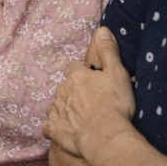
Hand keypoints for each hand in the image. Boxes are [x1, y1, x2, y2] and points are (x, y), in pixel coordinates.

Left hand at [44, 27, 135, 157]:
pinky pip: (49, 126)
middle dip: (74, 92)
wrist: (104, 135)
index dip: (82, 74)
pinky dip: (55, 127)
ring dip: (64, 109)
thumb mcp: (117, 73)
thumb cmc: (114, 104)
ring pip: (55, 105)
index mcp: (76, 76)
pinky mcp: (53, 129)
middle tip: (91, 103)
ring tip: (80, 118)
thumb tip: (102, 30)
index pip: (74, 68)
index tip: (93, 82)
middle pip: (65, 87)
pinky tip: (64, 131)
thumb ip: (108, 51)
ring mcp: (55, 111)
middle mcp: (61, 91)